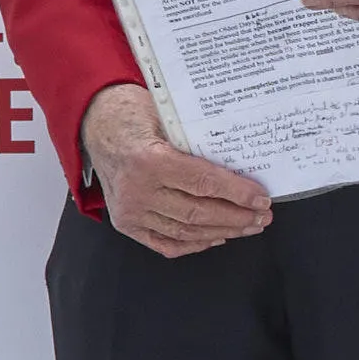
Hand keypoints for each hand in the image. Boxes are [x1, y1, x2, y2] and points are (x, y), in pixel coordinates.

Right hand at [83, 83, 272, 256]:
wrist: (96, 125)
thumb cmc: (134, 116)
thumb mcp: (167, 118)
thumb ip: (197, 143)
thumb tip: (242, 166)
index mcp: (148, 160)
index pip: (203, 183)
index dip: (237, 194)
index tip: (262, 199)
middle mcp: (137, 190)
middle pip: (198, 213)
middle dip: (236, 217)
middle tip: (262, 217)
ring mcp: (129, 211)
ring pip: (186, 232)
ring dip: (222, 232)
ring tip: (246, 227)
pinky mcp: (125, 223)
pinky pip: (165, 243)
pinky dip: (194, 244)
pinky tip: (216, 237)